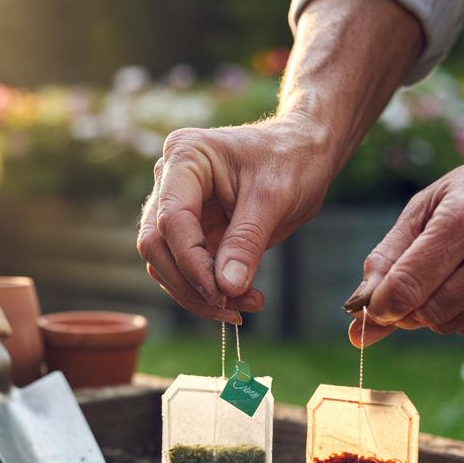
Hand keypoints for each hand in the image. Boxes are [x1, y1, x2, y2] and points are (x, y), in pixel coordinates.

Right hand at [137, 113, 334, 323]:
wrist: (306, 154)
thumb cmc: (292, 160)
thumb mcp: (274, 198)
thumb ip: (246, 241)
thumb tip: (225, 289)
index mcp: (185, 157)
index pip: (171, 219)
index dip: (191, 262)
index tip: (220, 293)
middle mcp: (171, 182)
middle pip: (156, 245)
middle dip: (190, 284)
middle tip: (230, 308)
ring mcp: (178, 208)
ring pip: (165, 264)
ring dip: (199, 294)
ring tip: (245, 305)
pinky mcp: (193, 233)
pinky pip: (187, 270)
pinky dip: (210, 292)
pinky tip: (243, 298)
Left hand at [344, 142, 463, 344]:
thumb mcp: (427, 206)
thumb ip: (386, 260)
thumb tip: (357, 321)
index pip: (408, 286)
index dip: (381, 305)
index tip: (374, 305)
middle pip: (427, 313)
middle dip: (407, 309)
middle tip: (410, 286)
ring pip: (450, 326)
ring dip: (435, 311)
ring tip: (452, 273)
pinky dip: (463, 314)